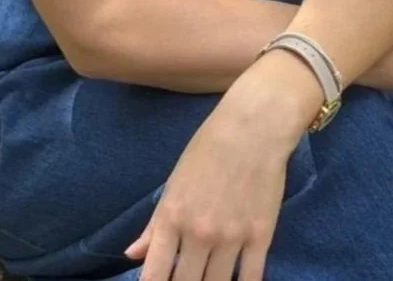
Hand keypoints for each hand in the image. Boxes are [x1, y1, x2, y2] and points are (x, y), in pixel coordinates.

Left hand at [125, 53, 318, 280]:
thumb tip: (131, 255)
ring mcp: (231, 238)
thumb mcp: (174, 183)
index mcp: (172, 218)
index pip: (154, 275)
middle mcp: (199, 233)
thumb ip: (154, 224)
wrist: (253, 127)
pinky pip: (251, 279)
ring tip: (206, 279)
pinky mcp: (261, 236)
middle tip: (185, 279)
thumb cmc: (208, 149)